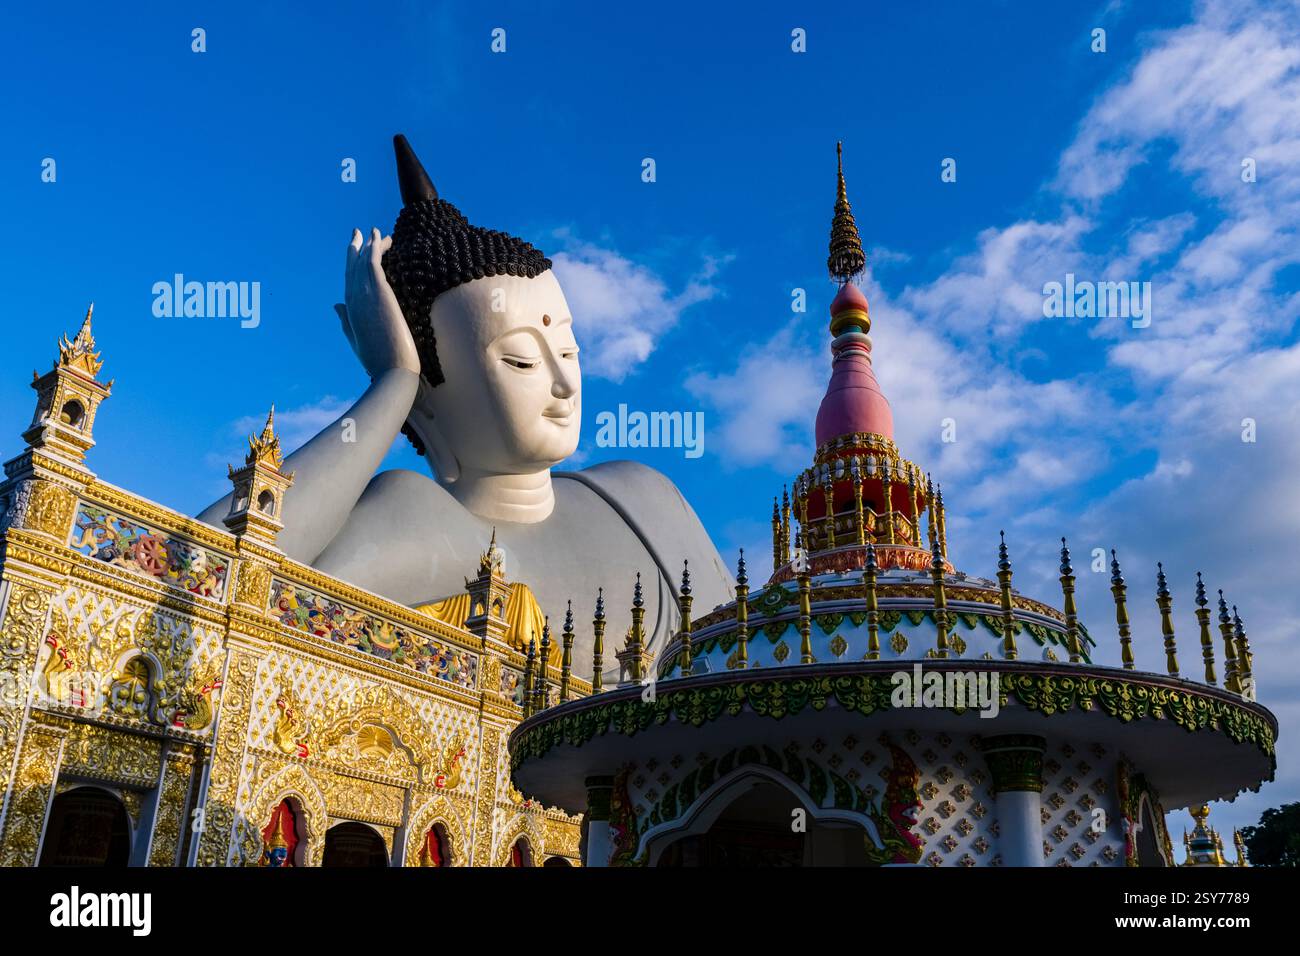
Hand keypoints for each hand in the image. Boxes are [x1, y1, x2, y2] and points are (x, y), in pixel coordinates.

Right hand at [335, 228, 420, 377]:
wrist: (391, 370)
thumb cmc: (377, 360)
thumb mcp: (356, 339)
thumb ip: (345, 320)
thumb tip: (335, 305)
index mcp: (349, 310)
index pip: (349, 280)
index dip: (351, 263)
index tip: (357, 249)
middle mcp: (354, 299)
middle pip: (352, 267)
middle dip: (356, 247)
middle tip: (360, 232)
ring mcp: (365, 295)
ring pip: (364, 262)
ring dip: (370, 244)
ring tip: (376, 231)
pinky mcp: (379, 293)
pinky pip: (374, 263)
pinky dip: (376, 248)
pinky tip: (382, 238)